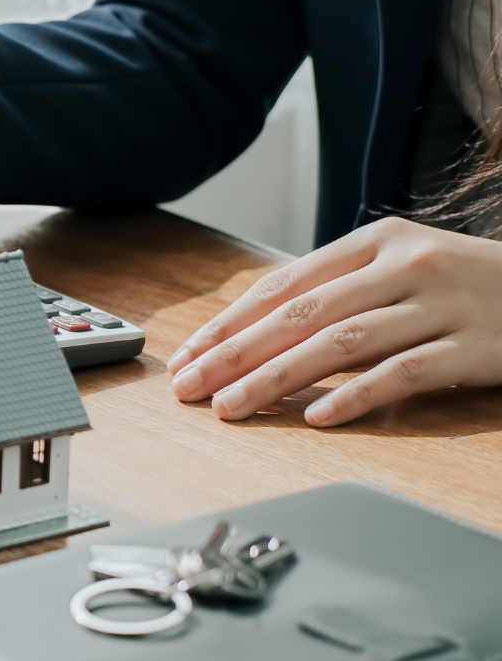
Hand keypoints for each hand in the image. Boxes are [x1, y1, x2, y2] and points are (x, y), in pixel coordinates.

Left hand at [167, 217, 501, 425]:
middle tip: (192, 388)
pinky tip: (318, 417)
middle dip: (237, 355)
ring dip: (278, 379)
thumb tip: (252, 333)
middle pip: (302, 315)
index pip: (283, 285)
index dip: (230, 324)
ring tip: (234, 406)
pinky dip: (358, 396)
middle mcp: (404, 265)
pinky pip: (405, 373)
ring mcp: (442, 304)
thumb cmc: (466, 286)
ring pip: (342, 344)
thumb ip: (337, 293)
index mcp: (375, 242)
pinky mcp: (476, 345)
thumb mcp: (400, 270)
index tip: (188, 356)